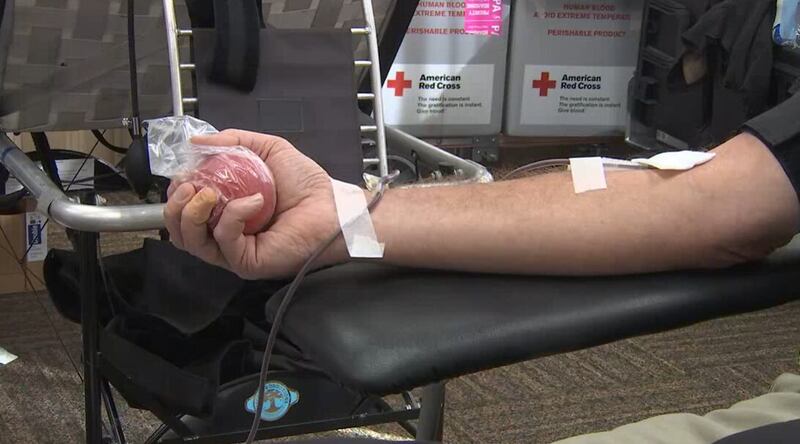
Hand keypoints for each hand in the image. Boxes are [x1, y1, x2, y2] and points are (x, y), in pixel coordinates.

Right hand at [163, 129, 342, 278]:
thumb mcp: (267, 150)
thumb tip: (196, 140)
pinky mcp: (248, 261)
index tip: (183, 174)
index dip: (176, 194)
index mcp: (225, 213)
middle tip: (190, 185)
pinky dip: (233, 215)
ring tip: (208, 192)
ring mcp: (235, 251)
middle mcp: (226, 235)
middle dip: (175, 205)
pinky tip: (254, 200)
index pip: (184, 212)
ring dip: (191, 212)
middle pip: (179, 231)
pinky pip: (225, 240)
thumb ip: (233, 141)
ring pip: (192, 242)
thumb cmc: (307, 186)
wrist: (334, 207)